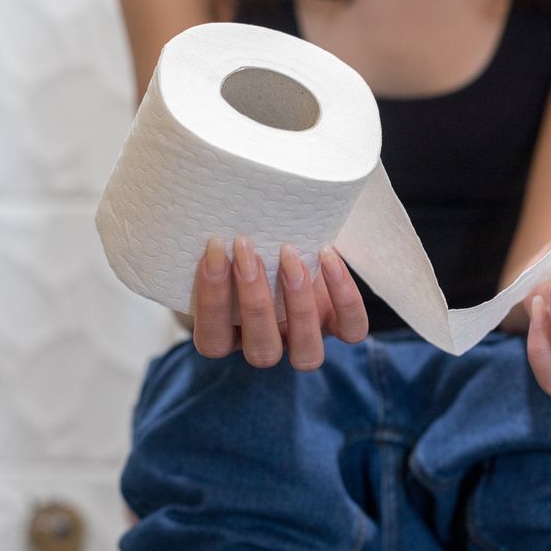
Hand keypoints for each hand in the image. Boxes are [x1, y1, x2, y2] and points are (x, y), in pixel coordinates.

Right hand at [189, 236, 367, 369]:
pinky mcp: (341, 327)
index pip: (213, 342)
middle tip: (246, 246)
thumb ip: (211, 241)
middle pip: (261, 352)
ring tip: (288, 253)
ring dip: (298, 304)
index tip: (214, 249)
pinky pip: (351, 328)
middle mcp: (268, 345)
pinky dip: (343, 294)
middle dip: (253, 299)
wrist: (293, 239)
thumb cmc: (246, 243)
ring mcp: (306, 341)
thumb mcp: (224, 245)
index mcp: (228, 337)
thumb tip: (198, 197)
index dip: (212, 302)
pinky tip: (326, 255)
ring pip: (307, 353)